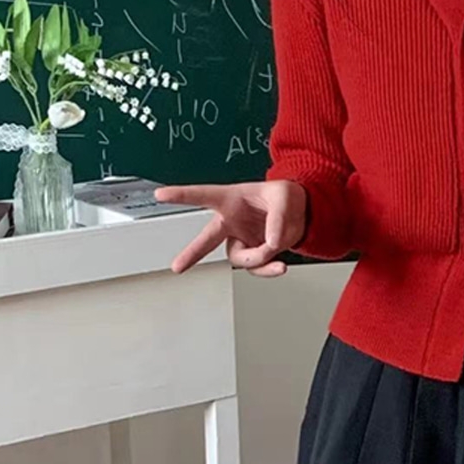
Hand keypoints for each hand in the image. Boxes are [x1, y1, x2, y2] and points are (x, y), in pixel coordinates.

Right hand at [155, 180, 307, 276]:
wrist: (303, 212)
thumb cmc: (285, 197)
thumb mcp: (284, 196)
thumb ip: (278, 218)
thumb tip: (272, 242)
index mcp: (231, 199)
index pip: (203, 196)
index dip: (181, 195)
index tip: (160, 194)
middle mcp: (231, 222)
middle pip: (208, 239)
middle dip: (193, 253)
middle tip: (178, 267)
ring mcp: (242, 240)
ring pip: (239, 259)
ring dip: (258, 257)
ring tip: (275, 246)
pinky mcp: (255, 254)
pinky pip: (256, 268)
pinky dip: (269, 270)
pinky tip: (280, 266)